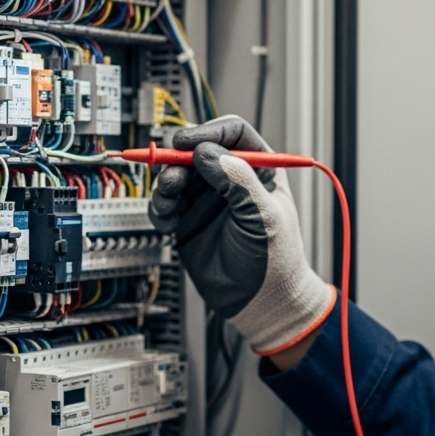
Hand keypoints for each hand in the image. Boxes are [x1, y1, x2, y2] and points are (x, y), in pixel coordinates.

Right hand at [149, 115, 334, 354]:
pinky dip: (159, 210)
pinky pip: (163, 204)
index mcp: (258, 168)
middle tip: (173, 177)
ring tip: (168, 203)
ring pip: (175, 175)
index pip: (232, 133)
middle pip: (195, 151)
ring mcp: (206, 200)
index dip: (209, 132)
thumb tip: (208, 153)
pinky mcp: (186, 220)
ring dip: (165, 186)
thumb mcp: (262, 216)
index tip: (187, 143)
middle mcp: (229, 179)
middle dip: (178, 161)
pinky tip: (167, 224)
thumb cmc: (275, 261)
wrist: (260, 303)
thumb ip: (238, 181)